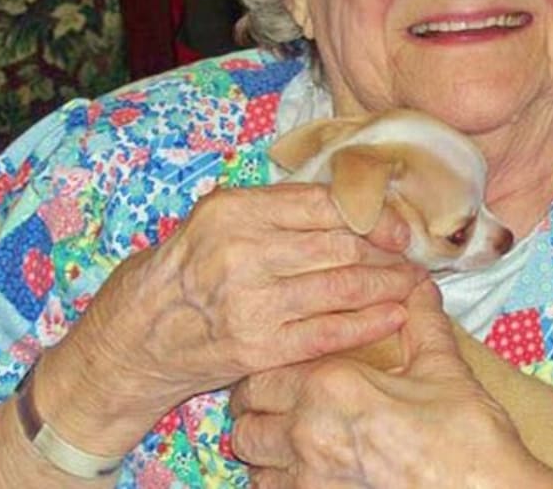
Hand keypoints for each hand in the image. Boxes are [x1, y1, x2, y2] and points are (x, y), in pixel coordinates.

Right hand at [33, 183, 425, 455]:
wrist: (136, 338)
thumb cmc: (183, 271)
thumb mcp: (216, 220)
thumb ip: (275, 209)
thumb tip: (350, 203)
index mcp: (234, 210)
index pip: (324, 204)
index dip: (374, 214)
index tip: (401, 224)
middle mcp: (242, 252)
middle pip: (341, 245)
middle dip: (390, 251)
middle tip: (416, 255)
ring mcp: (251, 303)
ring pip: (342, 287)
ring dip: (388, 284)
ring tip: (413, 282)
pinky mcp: (258, 348)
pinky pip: (329, 333)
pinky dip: (369, 323)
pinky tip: (394, 316)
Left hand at [229, 281, 552, 488]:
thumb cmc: (465, 433)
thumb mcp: (442, 367)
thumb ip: (421, 321)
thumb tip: (419, 285)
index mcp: (330, 386)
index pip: (264, 376)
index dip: (269, 376)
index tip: (285, 376)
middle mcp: (306, 433)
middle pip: (246, 423)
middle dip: (260, 413)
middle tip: (285, 409)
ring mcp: (308, 481)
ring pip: (253, 463)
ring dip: (267, 451)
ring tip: (294, 443)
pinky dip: (280, 482)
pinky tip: (309, 473)